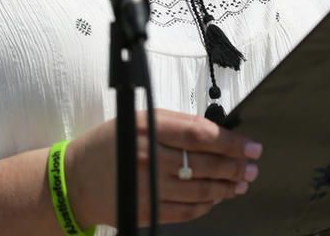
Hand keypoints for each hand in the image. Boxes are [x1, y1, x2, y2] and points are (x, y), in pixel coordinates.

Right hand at [66, 109, 262, 226]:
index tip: (252, 146)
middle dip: (236, 166)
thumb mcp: (138, 119)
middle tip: (252, 166)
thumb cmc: (109, 143)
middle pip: (206, 164)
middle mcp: (149, 157)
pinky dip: (207, 205)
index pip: (201, 135)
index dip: (232, 143)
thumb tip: (216, 132)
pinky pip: (188, 211)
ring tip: (240, 182)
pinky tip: (217, 198)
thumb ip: (175, 123)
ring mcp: (149, 187)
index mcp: (147, 127)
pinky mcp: (149, 211)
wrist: (77, 178)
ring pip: (202, 190)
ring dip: (227, 187)